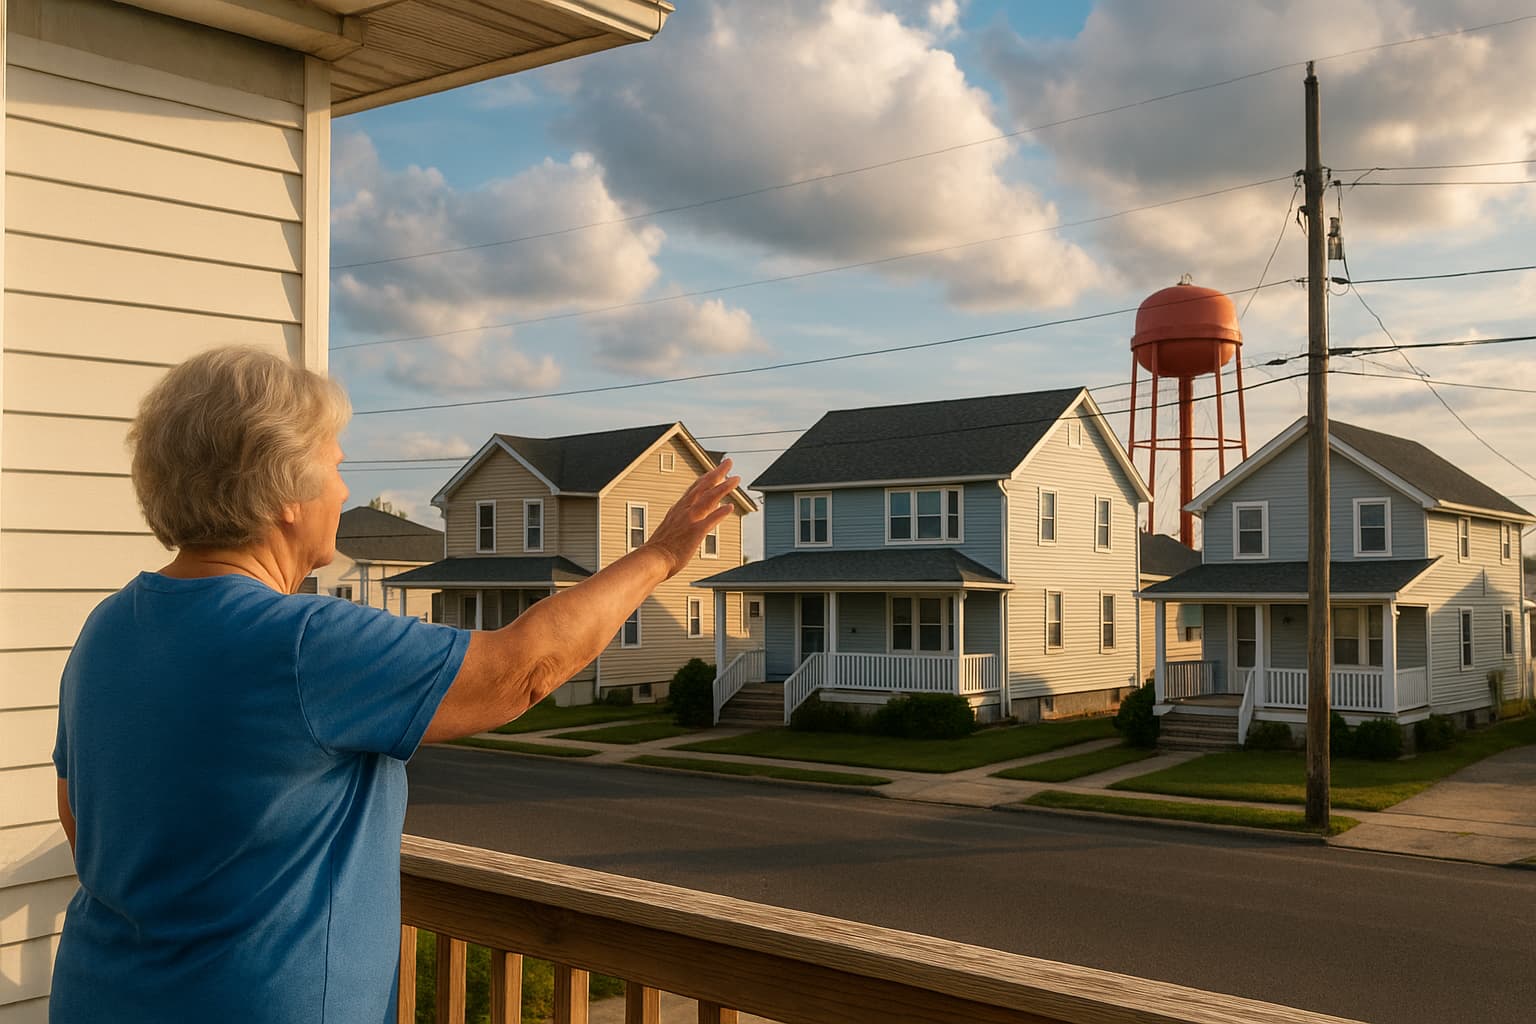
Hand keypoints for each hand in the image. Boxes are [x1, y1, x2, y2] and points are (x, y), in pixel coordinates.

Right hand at [644, 459, 740, 577]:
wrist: (652, 560)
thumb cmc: (659, 551)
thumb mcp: (669, 530)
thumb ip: (681, 523)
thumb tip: (693, 522)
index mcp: (678, 510)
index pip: (694, 489)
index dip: (706, 478)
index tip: (715, 471)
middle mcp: (684, 511)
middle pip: (703, 487)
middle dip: (717, 473)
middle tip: (729, 462)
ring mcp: (690, 520)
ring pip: (709, 498)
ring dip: (723, 487)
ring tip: (736, 479)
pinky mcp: (695, 532)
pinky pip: (710, 520)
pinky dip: (720, 512)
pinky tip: (730, 506)